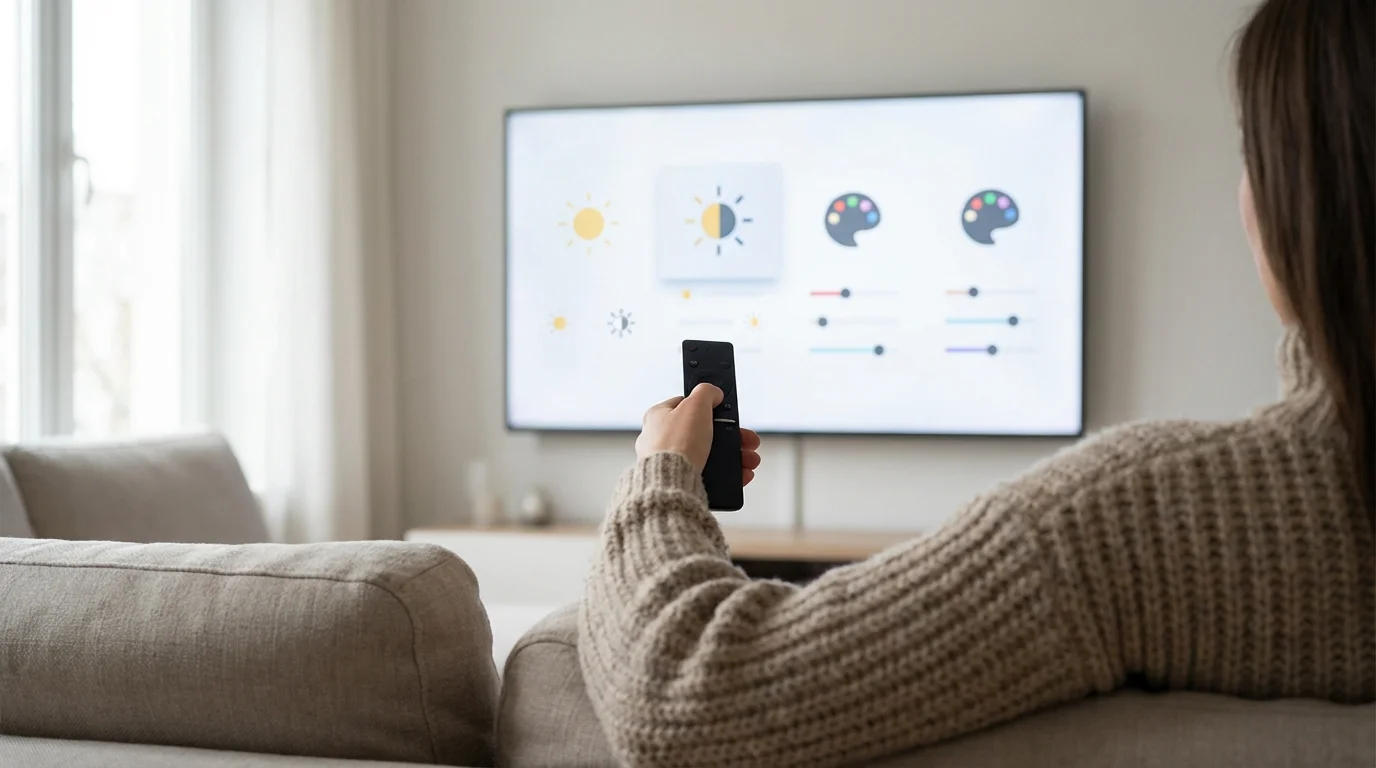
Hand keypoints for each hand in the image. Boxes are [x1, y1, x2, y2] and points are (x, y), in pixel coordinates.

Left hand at [637, 383, 761, 485]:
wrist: (670, 483)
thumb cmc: (676, 444)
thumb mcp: (695, 405)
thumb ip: (706, 392)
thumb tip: (714, 392)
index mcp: (658, 417)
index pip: (687, 406)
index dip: (711, 409)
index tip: (727, 415)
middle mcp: (659, 439)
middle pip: (703, 433)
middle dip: (731, 437)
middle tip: (747, 441)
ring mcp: (669, 462)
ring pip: (708, 455)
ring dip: (734, 456)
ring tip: (749, 461)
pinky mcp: (678, 481)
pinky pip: (707, 475)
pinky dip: (726, 475)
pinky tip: (740, 475)